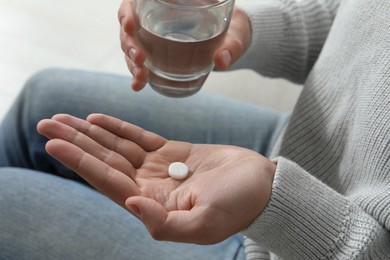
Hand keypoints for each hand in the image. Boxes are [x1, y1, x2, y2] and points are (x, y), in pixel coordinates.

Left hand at [37, 114, 273, 243]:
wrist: (261, 186)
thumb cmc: (238, 206)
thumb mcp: (205, 224)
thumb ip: (165, 224)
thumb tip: (130, 204)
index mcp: (152, 205)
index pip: (107, 180)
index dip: (80, 161)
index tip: (54, 142)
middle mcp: (149, 186)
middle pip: (104, 161)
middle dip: (76, 142)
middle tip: (46, 123)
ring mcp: (158, 168)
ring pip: (116, 147)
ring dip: (90, 132)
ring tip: (63, 118)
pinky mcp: (171, 152)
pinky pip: (138, 137)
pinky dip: (118, 127)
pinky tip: (97, 119)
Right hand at [118, 0, 251, 90]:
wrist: (233, 41)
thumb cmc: (233, 29)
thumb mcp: (236, 35)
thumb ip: (231, 45)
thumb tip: (221, 61)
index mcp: (169, 2)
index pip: (136, 2)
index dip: (127, 12)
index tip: (130, 25)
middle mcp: (156, 18)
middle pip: (129, 28)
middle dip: (129, 44)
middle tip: (140, 58)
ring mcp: (154, 37)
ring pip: (132, 47)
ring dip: (131, 63)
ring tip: (141, 77)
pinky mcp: (157, 55)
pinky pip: (141, 64)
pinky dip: (137, 75)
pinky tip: (138, 86)